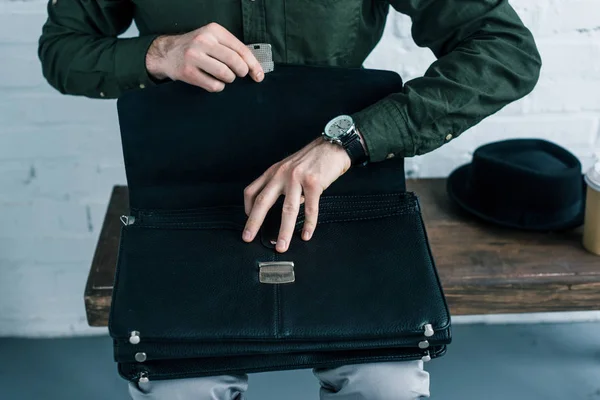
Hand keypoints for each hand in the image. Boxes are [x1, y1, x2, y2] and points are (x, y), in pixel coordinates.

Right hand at [145, 22, 263, 91]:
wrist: (167, 53)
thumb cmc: (196, 48)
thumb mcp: (213, 39)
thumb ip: (231, 49)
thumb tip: (255, 68)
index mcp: (214, 31)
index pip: (240, 49)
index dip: (253, 64)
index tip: (259, 75)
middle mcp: (203, 41)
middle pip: (235, 62)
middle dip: (242, 72)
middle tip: (240, 75)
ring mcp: (194, 56)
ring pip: (225, 74)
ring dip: (229, 79)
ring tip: (224, 77)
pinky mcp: (188, 72)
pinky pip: (213, 85)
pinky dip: (218, 87)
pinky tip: (213, 81)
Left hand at [242, 137, 351, 252]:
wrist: (333, 146)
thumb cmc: (313, 158)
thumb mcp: (291, 167)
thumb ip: (284, 185)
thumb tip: (287, 208)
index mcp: (274, 171)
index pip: (252, 190)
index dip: (247, 207)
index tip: (248, 220)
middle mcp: (282, 174)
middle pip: (263, 201)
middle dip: (254, 222)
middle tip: (248, 237)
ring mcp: (298, 178)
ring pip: (287, 209)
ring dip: (284, 231)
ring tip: (281, 245)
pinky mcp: (314, 183)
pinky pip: (310, 209)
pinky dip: (309, 224)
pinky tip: (306, 234)